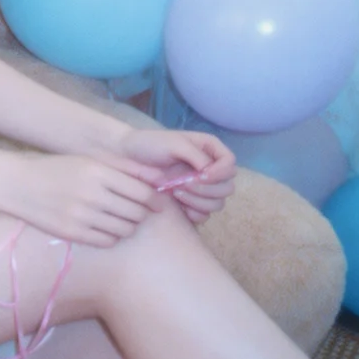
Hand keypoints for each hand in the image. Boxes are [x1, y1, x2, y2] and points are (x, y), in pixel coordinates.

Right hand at [3, 151, 163, 247]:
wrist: (20, 184)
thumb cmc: (59, 168)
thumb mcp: (90, 160)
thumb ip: (126, 167)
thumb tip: (160, 179)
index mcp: (98, 171)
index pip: (142, 192)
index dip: (155, 200)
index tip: (158, 203)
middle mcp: (92, 194)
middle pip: (136, 213)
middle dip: (142, 213)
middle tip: (137, 210)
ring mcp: (82, 216)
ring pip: (124, 229)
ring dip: (128, 226)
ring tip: (120, 218)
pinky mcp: (72, 233)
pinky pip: (107, 241)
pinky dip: (112, 236)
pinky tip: (105, 227)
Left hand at [115, 127, 235, 224]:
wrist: (128, 158)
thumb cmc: (150, 144)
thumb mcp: (174, 143)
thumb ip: (196, 155)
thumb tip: (210, 172)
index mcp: (209, 149)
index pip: (230, 163)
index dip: (220, 172)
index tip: (201, 174)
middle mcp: (210, 169)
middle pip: (227, 187)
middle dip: (206, 189)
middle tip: (182, 184)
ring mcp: (202, 187)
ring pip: (217, 204)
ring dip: (198, 201)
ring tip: (175, 192)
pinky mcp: (192, 203)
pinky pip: (204, 216)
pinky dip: (194, 212)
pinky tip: (178, 205)